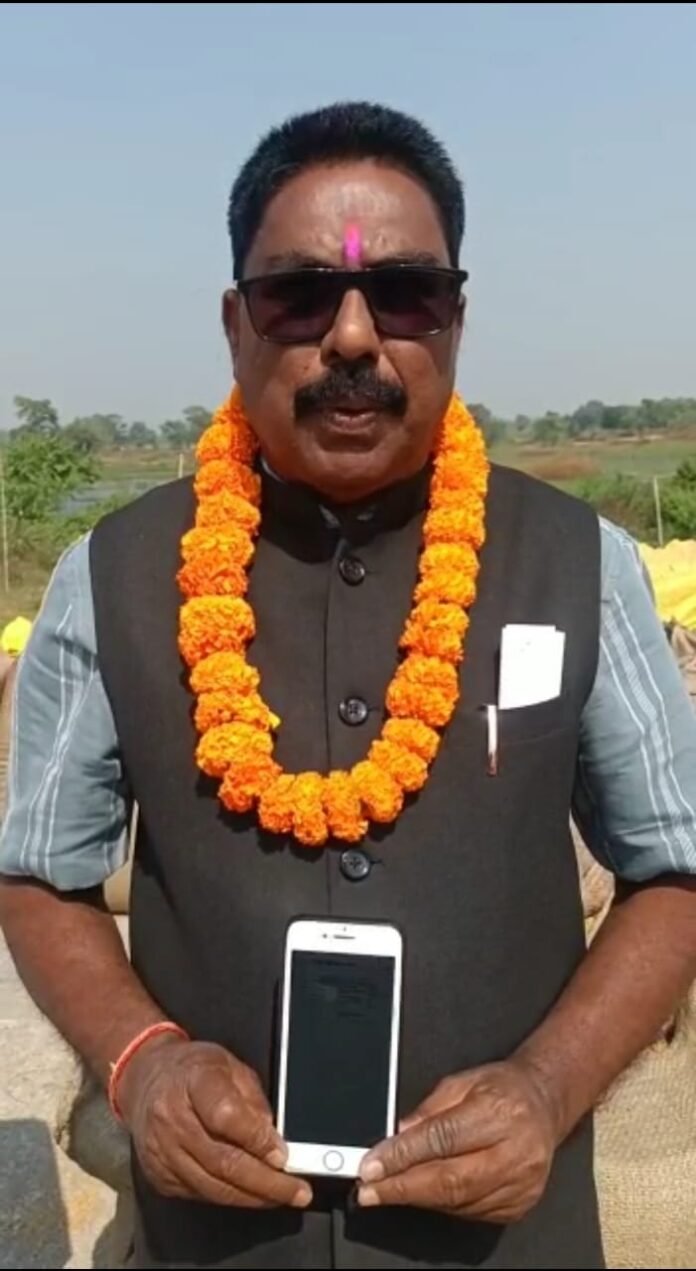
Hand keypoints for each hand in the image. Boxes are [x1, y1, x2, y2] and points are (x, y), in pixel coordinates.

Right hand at [119, 1035, 311, 1209]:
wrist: (145, 1080)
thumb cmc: (193, 1070)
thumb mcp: (231, 1066)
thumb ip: (253, 1099)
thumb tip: (274, 1138)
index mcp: (193, 1080)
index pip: (226, 1116)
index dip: (257, 1139)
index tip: (283, 1155)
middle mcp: (171, 1117)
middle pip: (222, 1161)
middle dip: (265, 1182)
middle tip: (296, 1191)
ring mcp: (161, 1150)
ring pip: (212, 1186)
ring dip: (251, 1197)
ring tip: (280, 1197)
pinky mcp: (158, 1174)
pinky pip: (199, 1194)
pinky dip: (228, 1197)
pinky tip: (249, 1194)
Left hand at [358, 1060, 556, 1222]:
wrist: (544, 1105)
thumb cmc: (503, 1089)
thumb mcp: (461, 1082)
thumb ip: (428, 1110)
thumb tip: (397, 1136)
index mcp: (500, 1112)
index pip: (442, 1139)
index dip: (402, 1156)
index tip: (371, 1166)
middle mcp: (515, 1151)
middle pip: (449, 1180)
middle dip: (401, 1188)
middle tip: (368, 1191)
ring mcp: (520, 1184)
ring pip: (458, 1202)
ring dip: (417, 1198)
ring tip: (389, 1191)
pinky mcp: (519, 1205)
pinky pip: (471, 1212)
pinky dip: (442, 1204)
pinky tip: (425, 1193)